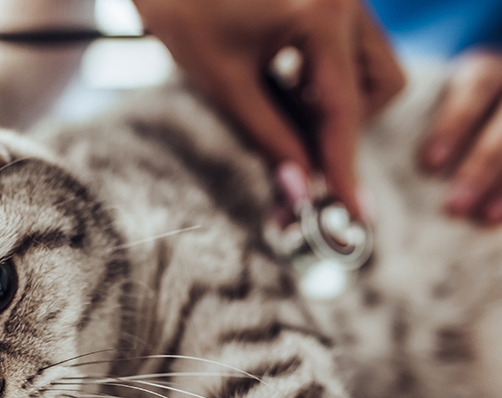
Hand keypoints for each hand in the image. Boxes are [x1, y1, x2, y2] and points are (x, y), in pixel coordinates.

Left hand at [132, 0, 404, 219]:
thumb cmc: (181, 7)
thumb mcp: (223, 81)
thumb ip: (269, 136)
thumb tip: (300, 188)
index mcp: (323, 13)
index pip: (345, 111)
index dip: (343, 167)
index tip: (353, 213)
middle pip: (380, 86)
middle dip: (344, 123)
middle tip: (295, 141)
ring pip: (370, 66)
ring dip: (336, 99)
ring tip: (279, 101)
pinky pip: (348, 47)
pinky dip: (323, 75)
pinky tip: (280, 77)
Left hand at [420, 51, 501, 223]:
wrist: (489, 111)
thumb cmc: (441, 113)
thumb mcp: (432, 104)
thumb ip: (409, 122)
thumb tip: (357, 165)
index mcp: (484, 71)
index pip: (475, 87)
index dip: (453, 124)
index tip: (428, 164)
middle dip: (480, 166)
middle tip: (453, 206)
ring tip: (483, 218)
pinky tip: (499, 220)